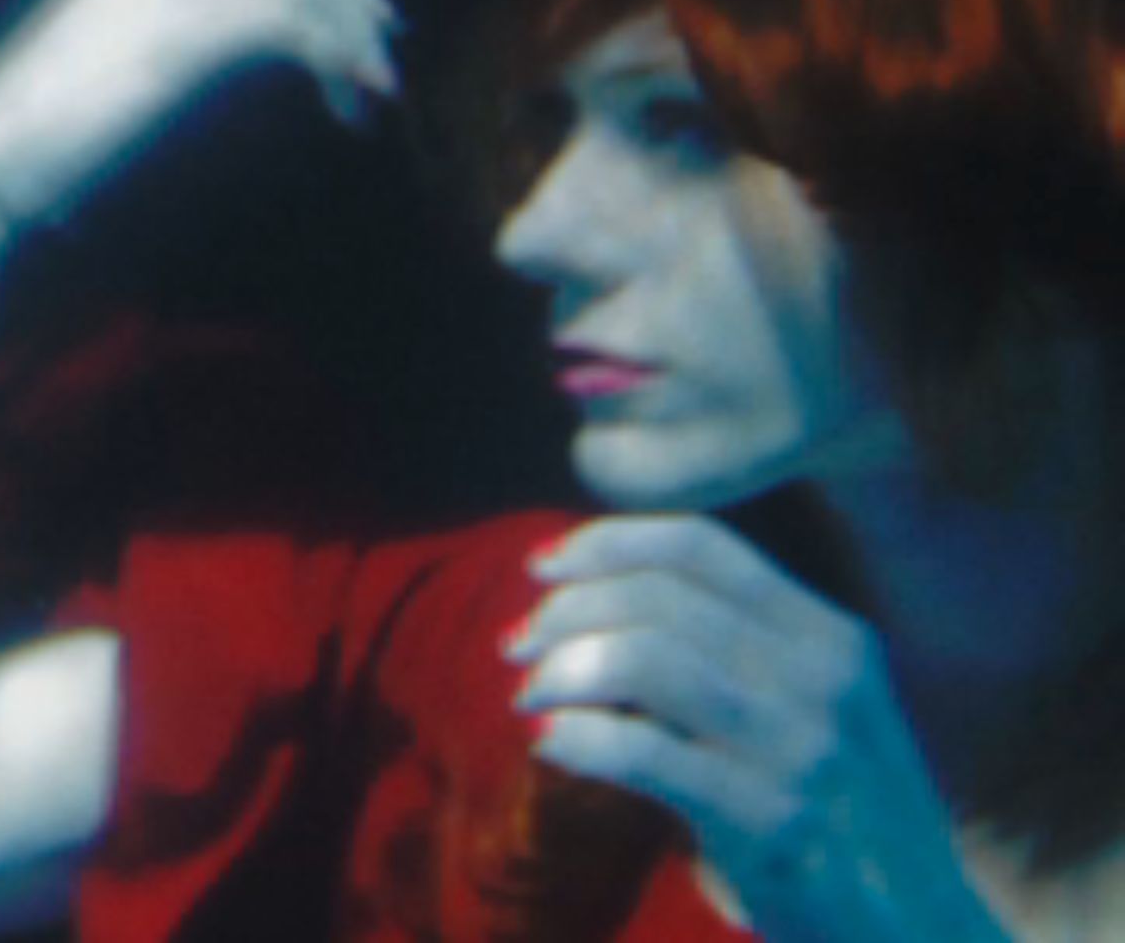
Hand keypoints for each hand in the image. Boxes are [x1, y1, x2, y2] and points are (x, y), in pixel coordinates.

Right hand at [0, 0, 399, 235]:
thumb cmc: (44, 141)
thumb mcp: (121, 68)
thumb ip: (180, 45)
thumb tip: (244, 62)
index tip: (360, 20)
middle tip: (389, 47)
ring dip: (351, 35)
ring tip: (380, 89)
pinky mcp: (185, 38)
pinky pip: (291, 26)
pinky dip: (338, 54)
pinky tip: (358, 92)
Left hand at [506, 515, 1010, 941]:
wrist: (928, 935)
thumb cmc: (848, 818)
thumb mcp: (817, 712)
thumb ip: (737, 653)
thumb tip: (602, 608)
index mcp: (830, 635)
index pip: (700, 547)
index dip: (608, 543)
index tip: (543, 566)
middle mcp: (821, 677)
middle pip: (660, 597)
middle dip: (567, 609)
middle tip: (518, 645)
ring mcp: (801, 748)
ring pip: (649, 660)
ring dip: (566, 668)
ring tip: (529, 694)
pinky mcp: (773, 823)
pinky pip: (649, 754)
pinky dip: (583, 738)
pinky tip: (551, 743)